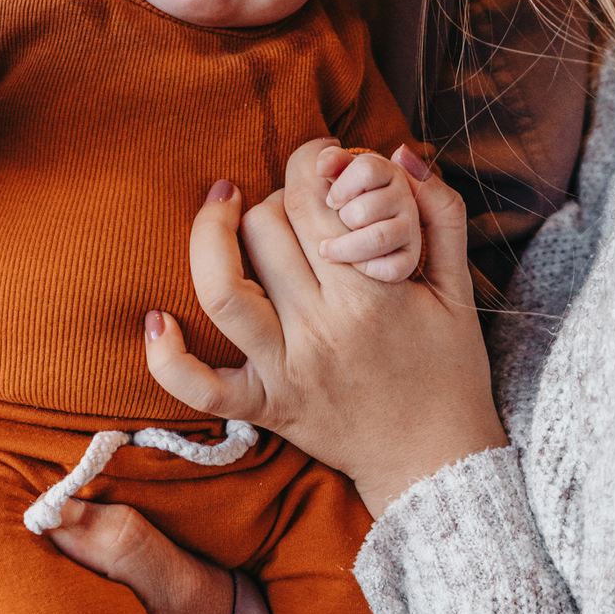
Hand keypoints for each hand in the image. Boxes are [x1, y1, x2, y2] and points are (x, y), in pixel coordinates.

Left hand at [143, 143, 508, 518]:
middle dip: (278, 197)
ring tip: (221, 208)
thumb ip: (440, 212)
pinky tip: (155, 320)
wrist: (439, 463)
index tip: (320, 161)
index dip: (312, 162)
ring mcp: (286, 370)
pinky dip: (167, 357)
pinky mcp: (265, 408)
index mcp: (374, 293)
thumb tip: (401, 151)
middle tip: (296, 204)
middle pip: (268, 228)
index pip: (317, 198)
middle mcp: (323, 328)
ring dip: (211, 236)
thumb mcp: (459, 288)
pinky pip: (201, 386)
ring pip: (224, 286)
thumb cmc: (450, 370)